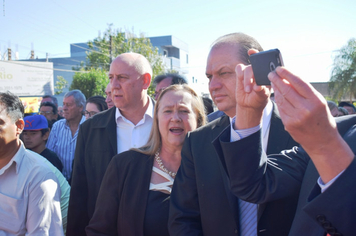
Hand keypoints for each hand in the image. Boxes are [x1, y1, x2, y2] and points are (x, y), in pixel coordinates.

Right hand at [234, 49, 269, 129]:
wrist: (249, 104)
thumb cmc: (259, 99)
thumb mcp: (262, 97)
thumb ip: (261, 91)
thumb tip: (257, 87)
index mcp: (268, 73)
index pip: (268, 61)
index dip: (264, 55)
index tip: (259, 54)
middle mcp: (259, 70)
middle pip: (256, 65)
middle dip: (254, 76)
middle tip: (254, 88)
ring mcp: (250, 71)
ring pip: (247, 68)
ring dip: (247, 80)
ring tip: (248, 91)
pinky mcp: (240, 74)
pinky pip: (239, 68)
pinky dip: (240, 74)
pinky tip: (242, 82)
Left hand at [269, 67, 353, 181]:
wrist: (322, 140)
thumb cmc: (321, 118)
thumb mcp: (319, 102)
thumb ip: (305, 91)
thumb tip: (289, 78)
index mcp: (315, 101)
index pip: (299, 83)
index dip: (287, 74)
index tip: (280, 68)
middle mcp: (305, 109)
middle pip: (287, 90)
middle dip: (277, 80)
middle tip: (271, 74)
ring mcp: (295, 118)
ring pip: (281, 99)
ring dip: (276, 89)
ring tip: (273, 82)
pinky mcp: (288, 124)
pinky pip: (280, 108)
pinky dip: (278, 100)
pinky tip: (276, 94)